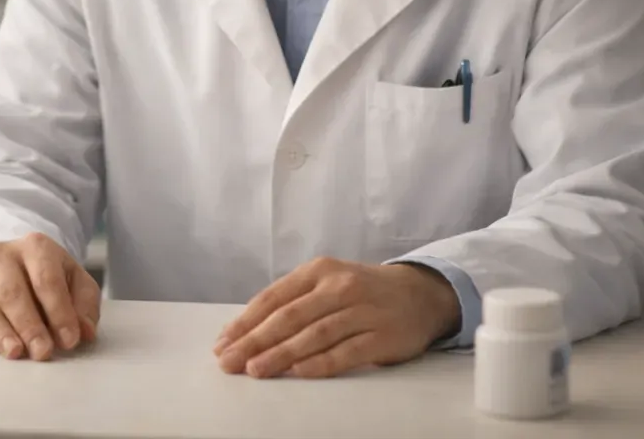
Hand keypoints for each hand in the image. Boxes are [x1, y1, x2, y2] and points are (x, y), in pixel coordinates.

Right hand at [0, 232, 101, 360]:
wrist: (18, 263)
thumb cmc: (51, 277)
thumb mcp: (76, 282)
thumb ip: (85, 305)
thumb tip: (84, 332)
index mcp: (36, 247)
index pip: (46, 280)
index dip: (59, 311)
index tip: (69, 340)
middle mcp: (3, 255)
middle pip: (13, 292)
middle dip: (29, 325)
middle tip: (42, 352)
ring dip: (0, 331)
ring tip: (15, 353)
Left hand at [213, 258, 460, 378]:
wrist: (420, 294)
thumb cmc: (362, 291)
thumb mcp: (327, 283)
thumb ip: (294, 301)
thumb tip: (248, 330)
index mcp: (318, 271)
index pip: (273, 297)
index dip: (245, 321)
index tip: (222, 342)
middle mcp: (339, 287)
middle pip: (289, 317)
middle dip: (254, 341)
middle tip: (229, 362)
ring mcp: (362, 311)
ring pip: (313, 334)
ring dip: (281, 354)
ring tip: (255, 370)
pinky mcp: (382, 336)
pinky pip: (345, 351)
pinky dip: (320, 363)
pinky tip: (298, 373)